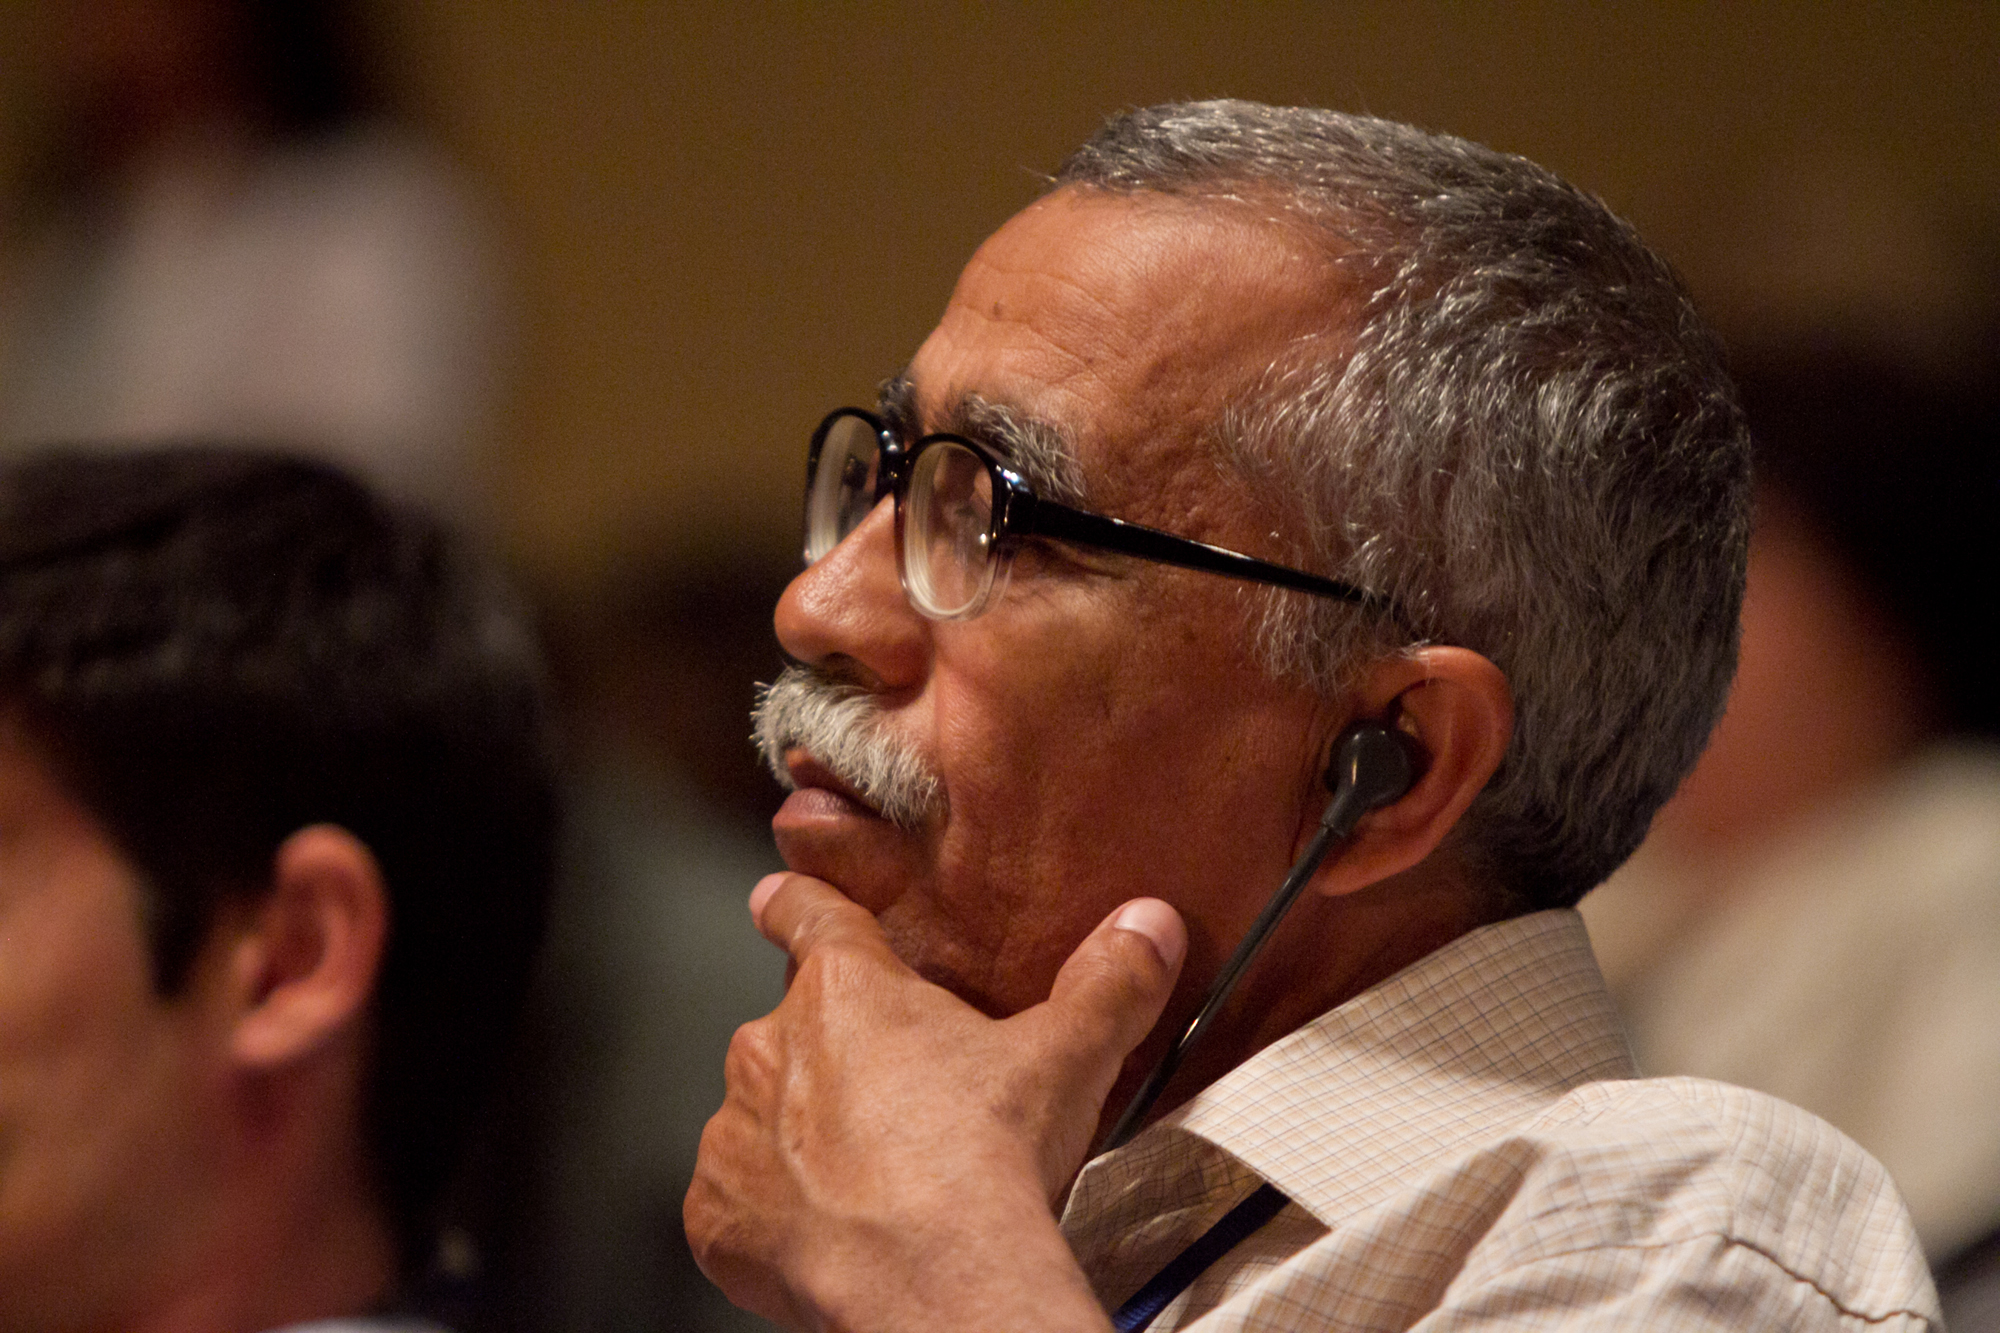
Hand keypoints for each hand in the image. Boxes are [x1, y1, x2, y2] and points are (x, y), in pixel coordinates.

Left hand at [684, 871, 1185, 1332]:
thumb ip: (1107, 983)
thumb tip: (1149, 924)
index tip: (776, 897)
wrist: (934, 1280)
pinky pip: (734, 1202)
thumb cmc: (986, 1159)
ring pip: (759, 1117)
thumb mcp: (1066, 1057)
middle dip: (831, 1057)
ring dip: (798, 1138)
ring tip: (869, 1181)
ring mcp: (735, 1133)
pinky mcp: (717, 1214)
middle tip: (897, 1103)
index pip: (806, 915)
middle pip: (792, 1030)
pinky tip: (829, 1234)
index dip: (793, 903)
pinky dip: (769, 1215)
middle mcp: (772, 1047)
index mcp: (846, 989)